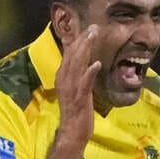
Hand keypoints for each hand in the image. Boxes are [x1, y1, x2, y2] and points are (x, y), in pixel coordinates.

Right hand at [55, 25, 102, 143]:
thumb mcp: (75, 88)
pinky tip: (96, 64)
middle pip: (72, 55)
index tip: (86, 28)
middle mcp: (64, 79)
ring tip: (93, 36)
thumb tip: (85, 61)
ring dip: (85, 49)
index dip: (77, 40)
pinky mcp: (79, 97)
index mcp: (63, 76)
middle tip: (93, 27)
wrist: (72, 131)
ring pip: (77, 64)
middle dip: (83, 39)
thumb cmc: (76, 110)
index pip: (69, 54)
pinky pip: (84, 82)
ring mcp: (71, 88)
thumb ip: (77, 73)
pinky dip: (89, 72)